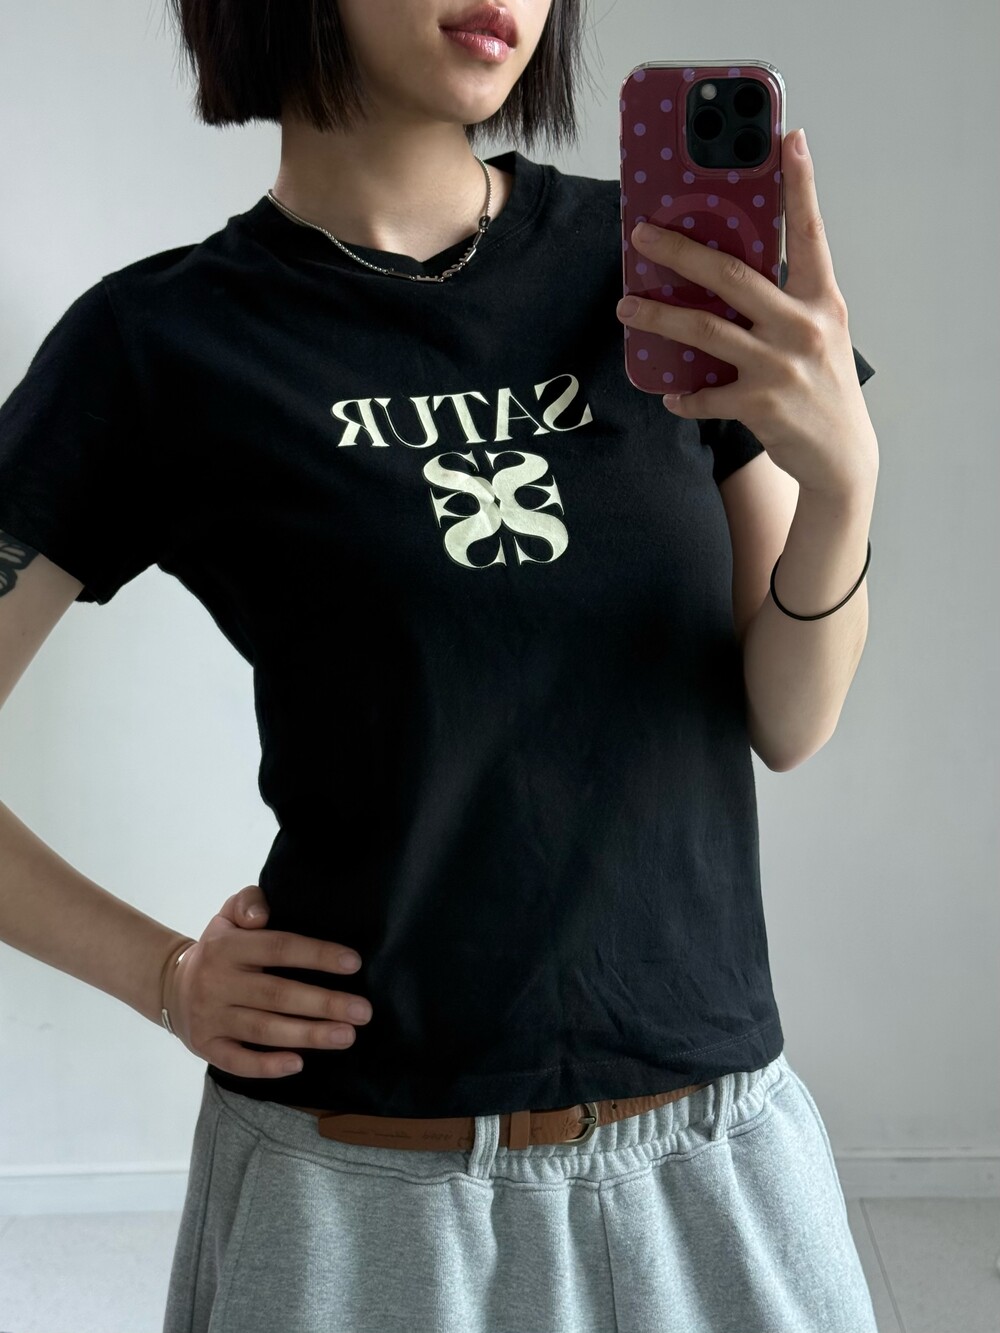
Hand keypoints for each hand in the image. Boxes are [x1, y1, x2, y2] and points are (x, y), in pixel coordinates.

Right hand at [163, 884, 371, 1078]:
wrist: (169, 985)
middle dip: (324, 1003)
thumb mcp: (227, 915)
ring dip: (308, 1035)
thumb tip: (261, 916)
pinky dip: (267, 1065)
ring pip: (264, 1030)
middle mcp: (218, 982)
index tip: (354, 963)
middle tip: (363, 1011)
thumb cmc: (218, 947)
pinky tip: (299, 1064)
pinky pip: (237, 1061)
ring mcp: (211, 1017)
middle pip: (277, 995)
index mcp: (228, 947)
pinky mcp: (206, 1047)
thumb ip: (248, 902)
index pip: (279, 948)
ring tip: (347, 1036)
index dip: (317, 955)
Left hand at [616, 128, 877, 497]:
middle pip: (731, 276)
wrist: (843, 458)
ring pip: (705, 331)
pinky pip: (705, 394)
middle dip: (680, 252)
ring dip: (658, 318)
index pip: (810, 233)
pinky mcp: (761, 406)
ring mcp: (781, 367)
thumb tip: (726, 273)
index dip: (801, 185)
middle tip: (642, 235)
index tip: (789, 138)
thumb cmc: (821, 386)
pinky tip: (670, 393)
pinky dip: (683, 395)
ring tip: (625, 308)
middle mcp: (803, 327)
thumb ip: (785, 301)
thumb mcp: (818, 333)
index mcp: (822, 300)